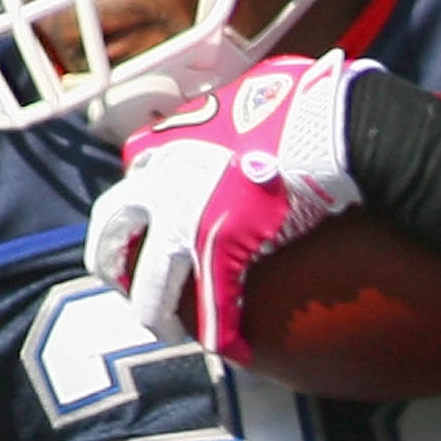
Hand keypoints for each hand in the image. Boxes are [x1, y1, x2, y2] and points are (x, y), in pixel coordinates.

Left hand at [83, 51, 362, 355]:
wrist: (329, 122)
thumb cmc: (304, 100)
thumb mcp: (254, 90)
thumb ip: (237, 106)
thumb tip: (259, 100)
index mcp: (168, 143)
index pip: (130, 183)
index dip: (133, 214)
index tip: (145, 231)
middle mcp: (163, 181)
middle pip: (111, 232)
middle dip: (112, 265)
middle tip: (130, 288)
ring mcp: (186, 218)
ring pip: (152, 284)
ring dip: (158, 315)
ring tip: (173, 333)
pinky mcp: (219, 249)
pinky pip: (214, 305)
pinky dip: (222, 333)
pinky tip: (232, 350)